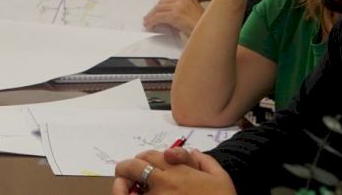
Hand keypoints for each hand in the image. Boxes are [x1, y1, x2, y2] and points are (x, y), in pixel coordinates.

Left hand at [112, 147, 235, 194]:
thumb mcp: (221, 178)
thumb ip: (205, 161)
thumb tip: (192, 152)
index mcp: (176, 173)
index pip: (149, 156)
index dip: (143, 158)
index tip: (143, 163)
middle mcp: (162, 184)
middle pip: (132, 167)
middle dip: (126, 168)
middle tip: (125, 173)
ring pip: (126, 189)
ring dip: (121, 185)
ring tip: (121, 185)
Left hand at [142, 0, 203, 33]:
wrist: (212, 35)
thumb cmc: (203, 27)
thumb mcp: (192, 14)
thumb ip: (181, 10)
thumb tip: (166, 15)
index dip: (160, 3)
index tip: (155, 9)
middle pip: (162, 1)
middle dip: (154, 10)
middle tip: (148, 17)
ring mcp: (180, 6)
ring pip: (159, 9)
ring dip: (151, 16)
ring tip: (148, 22)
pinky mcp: (176, 15)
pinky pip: (159, 17)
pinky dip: (153, 22)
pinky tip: (151, 26)